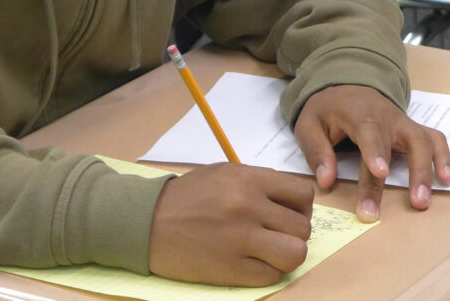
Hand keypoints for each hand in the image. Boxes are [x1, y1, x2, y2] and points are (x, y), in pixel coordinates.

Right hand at [148, 163, 313, 285]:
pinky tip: (250, 263)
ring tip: (268, 251)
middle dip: (293, 233)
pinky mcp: (232, 269)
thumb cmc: (186, 197)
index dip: (301, 207)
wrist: (146, 222)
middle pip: (302, 227)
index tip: (288, 214)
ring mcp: (241, 239)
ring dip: (286, 255)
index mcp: (248, 179)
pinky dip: (266, 271)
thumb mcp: (223, 173)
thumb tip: (291, 200)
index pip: (303, 194)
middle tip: (274, 235)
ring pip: (296, 254)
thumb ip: (259, 182)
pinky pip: (272, 275)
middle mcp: (248, 206)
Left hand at [294, 84, 449, 222]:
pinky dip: (443, 157)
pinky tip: (446, 180)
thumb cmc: (326, 109)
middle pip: (404, 143)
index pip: (371, 131)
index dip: (376, 152)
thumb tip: (327, 181)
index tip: (381, 173)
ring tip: (424, 200)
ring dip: (427, 170)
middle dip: (409, 174)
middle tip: (411, 205)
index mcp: (358, 113)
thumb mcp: (308, 124)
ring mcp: (403, 122)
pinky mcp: (412, 128)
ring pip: (424, 141)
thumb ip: (316, 151)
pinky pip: (434, 139)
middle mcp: (387, 117)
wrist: (345, 84)